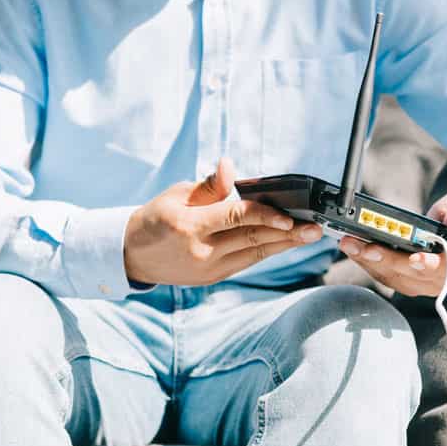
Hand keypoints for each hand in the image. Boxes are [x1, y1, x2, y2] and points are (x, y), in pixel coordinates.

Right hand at [124, 158, 321, 284]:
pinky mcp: (213, 278)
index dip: (266, 216)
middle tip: (315, 229)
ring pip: (254, 254)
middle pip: (252, 240)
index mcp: (190, 225)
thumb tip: (229, 167)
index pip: (236, 218)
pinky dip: (266, 251)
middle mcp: (202, 251)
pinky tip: (285, 243)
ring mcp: (208, 269)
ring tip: (309, 237)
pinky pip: (246, 261)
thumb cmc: (155, 217)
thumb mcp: (176, 194)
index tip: (291, 217)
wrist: (132, 255)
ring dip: (284, 245)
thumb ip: (208, 186)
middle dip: (287, 234)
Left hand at [337, 191, 446, 296]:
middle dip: (387, 260)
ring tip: (350, 244)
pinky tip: (352, 247)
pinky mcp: (404, 280)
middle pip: (412, 274)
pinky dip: (366, 261)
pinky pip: (383, 274)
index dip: (431, 265)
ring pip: (393, 276)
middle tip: (366, 247)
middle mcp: (442, 278)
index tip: (415, 259)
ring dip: (368, 261)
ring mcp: (421, 283)